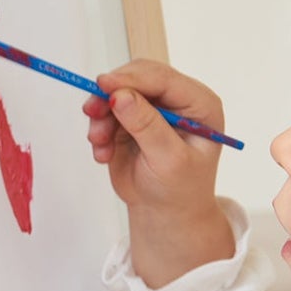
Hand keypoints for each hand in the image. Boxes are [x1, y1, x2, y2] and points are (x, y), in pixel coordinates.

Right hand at [84, 60, 235, 287]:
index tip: (103, 85)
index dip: (132, 78)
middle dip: (111, 95)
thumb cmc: (179, 189)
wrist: (166, 213)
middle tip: (92, 112)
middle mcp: (177, 100)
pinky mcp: (130, 119)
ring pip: (117, 93)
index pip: (163, 79)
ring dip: (101, 116)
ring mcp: (152, 108)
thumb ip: (147, 126)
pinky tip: (103, 154)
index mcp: (199, 104)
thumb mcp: (168, 160)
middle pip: (137, 77)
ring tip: (99, 144)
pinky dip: (99, 130)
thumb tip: (120, 96)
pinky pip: (106, 112)